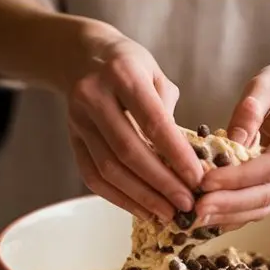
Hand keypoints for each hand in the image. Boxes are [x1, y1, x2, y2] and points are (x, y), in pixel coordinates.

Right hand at [66, 36, 201, 223]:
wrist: (81, 56)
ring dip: (140, 196)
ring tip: (167, 214)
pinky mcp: (72, 140)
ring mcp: (78, 121)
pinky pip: (92, 176)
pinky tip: (141, 209)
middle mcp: (94, 98)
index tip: (198, 178)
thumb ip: (168, 110)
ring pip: (108, 168)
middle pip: (128, 151)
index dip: (176, 154)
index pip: (153, 122)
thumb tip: (186, 156)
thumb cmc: (130, 64)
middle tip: (186, 204)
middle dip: (160, 183)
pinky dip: (118, 197)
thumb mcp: (155, 74)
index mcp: (123, 75)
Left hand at [196, 61, 269, 227]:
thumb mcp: (266, 83)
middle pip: (269, 193)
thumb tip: (231, 142)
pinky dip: (237, 213)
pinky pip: (263, 205)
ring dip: (231, 215)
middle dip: (230, 204)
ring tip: (196, 218)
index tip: (205, 182)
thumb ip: (250, 110)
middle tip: (195, 209)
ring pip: (267, 206)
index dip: (238, 178)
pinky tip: (212, 218)